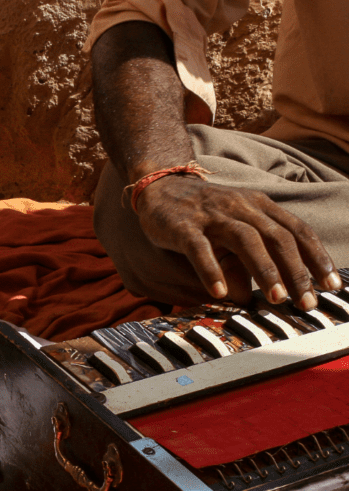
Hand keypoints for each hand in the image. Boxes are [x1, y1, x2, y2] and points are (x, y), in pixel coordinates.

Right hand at [135, 174, 340, 306]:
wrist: (160, 188)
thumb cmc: (201, 214)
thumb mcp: (230, 233)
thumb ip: (243, 263)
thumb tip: (246, 299)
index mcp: (258, 206)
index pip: (296, 231)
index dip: (316, 257)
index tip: (331, 285)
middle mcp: (241, 207)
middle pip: (277, 238)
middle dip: (296, 271)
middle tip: (306, 302)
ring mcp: (212, 215)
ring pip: (246, 241)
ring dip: (264, 270)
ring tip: (276, 299)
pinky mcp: (183, 226)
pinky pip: (200, 249)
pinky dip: (211, 271)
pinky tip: (220, 293)